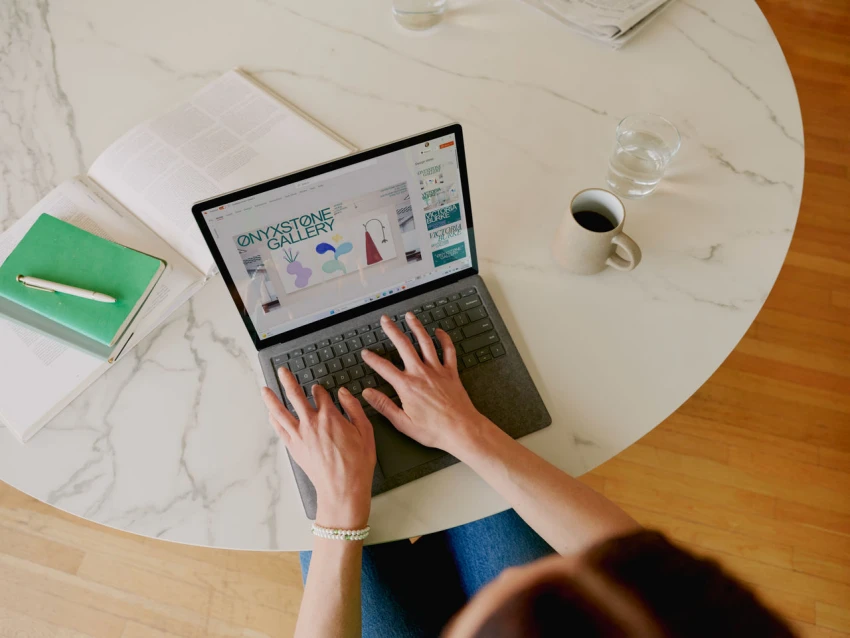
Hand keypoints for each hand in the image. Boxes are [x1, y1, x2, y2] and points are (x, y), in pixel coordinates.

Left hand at [262, 370, 375, 528]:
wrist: (342, 488)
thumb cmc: (356, 463)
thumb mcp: (365, 431)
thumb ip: (354, 408)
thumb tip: (344, 393)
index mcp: (330, 416)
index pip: (320, 394)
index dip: (319, 390)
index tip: (318, 389)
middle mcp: (311, 422)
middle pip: (295, 395)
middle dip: (288, 381)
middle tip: (282, 371)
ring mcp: (299, 435)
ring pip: (280, 411)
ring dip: (271, 398)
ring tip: (264, 389)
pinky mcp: (293, 448)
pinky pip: (279, 429)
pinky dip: (273, 419)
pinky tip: (270, 414)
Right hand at [360, 313, 491, 453]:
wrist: (461, 430)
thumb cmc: (434, 430)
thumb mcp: (403, 423)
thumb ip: (384, 406)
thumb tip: (368, 394)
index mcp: (407, 386)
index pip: (384, 368)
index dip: (372, 359)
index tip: (365, 353)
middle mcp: (421, 373)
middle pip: (403, 346)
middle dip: (392, 330)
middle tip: (385, 320)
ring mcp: (437, 370)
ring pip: (425, 342)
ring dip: (416, 327)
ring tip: (409, 316)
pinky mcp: (451, 372)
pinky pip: (448, 350)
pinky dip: (444, 339)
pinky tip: (439, 331)